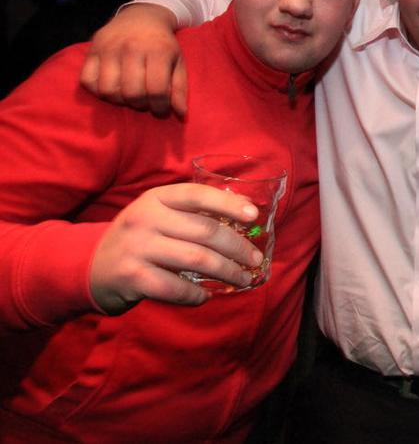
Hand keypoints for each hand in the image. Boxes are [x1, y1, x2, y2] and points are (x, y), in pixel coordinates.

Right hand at [79, 3, 187, 116]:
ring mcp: (109, 48)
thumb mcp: (178, 62)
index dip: (159, 107)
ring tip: (128, 96)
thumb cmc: (162, 45)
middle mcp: (131, 48)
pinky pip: (88, 81)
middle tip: (144, 102)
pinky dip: (98, 91)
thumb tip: (180, 114)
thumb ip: (179, 88)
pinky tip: (112, 87)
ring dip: (119, 101)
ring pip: (108, 90)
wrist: (142, 16)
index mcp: (158, 51)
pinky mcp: (92, 49)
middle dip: (140, 105)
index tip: (161, 110)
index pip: (156, 90)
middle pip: (132, 93)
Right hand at [89, 183, 263, 313]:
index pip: (197, 195)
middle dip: (237, 246)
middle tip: (255, 259)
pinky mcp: (131, 277)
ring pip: (196, 259)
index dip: (228, 204)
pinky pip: (176, 288)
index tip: (253, 216)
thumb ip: (193, 212)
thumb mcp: (159, 215)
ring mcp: (137, 248)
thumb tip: (244, 211)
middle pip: (205, 231)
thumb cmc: (140, 239)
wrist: (90, 267)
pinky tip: (206, 296)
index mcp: (155, 198)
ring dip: (226, 271)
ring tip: (242, 279)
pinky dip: (197, 295)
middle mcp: (145, 218)